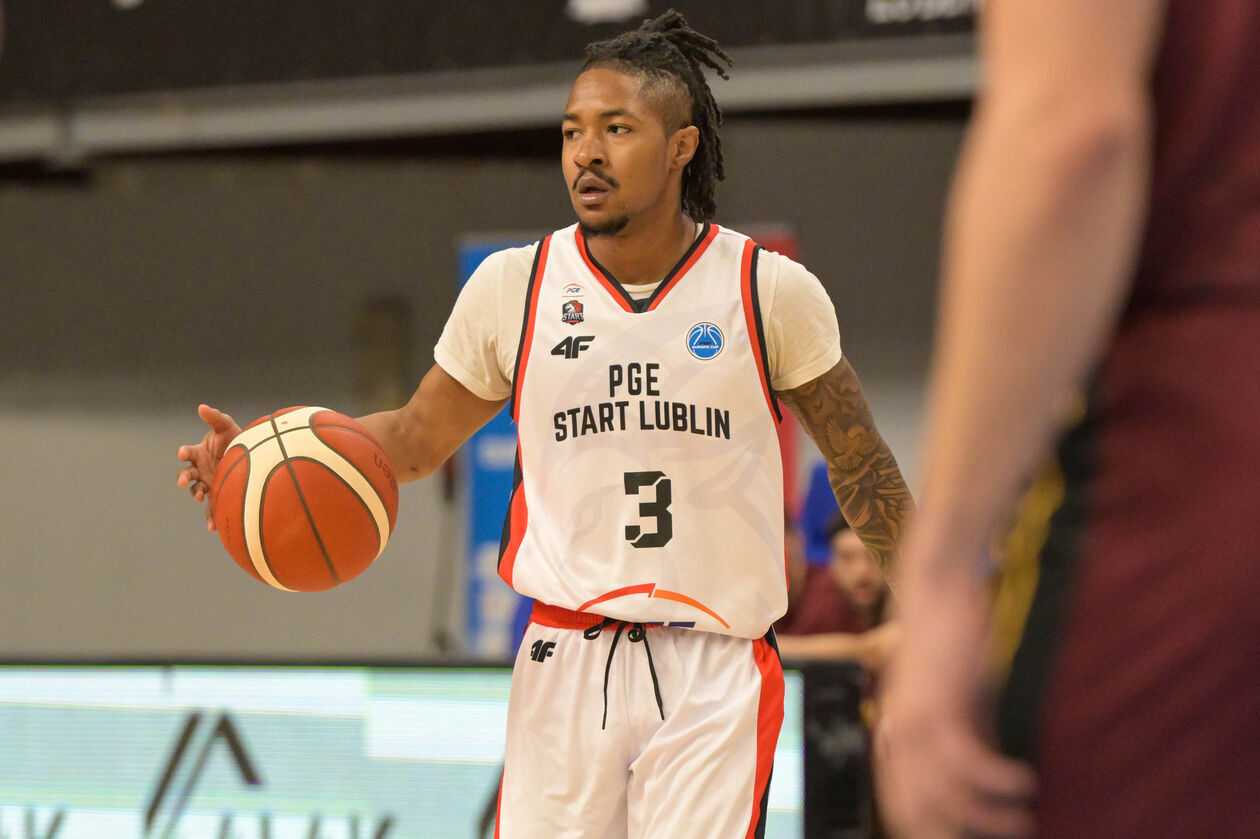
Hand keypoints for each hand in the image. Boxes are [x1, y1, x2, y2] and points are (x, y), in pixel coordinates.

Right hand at [175, 404, 241, 530]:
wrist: (254, 457)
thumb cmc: (237, 439)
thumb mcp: (227, 427)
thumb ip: (215, 418)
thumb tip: (201, 406)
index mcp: (199, 453)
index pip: (187, 453)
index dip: (184, 452)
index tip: (182, 452)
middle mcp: (200, 469)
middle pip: (186, 474)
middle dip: (183, 478)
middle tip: (183, 481)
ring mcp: (208, 483)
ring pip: (196, 491)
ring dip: (195, 494)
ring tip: (199, 498)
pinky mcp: (217, 496)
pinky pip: (210, 508)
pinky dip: (210, 517)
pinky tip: (213, 527)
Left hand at [875, 584, 1036, 838]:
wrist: (938, 592)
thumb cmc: (953, 648)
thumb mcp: (960, 706)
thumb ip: (968, 743)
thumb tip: (988, 791)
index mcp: (894, 739)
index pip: (904, 807)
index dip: (931, 834)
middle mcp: (895, 737)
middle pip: (917, 813)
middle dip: (956, 836)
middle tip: (1006, 836)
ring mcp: (913, 724)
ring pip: (946, 798)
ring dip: (989, 818)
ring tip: (1022, 820)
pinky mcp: (938, 706)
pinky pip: (968, 764)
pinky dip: (998, 782)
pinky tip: (1025, 783)